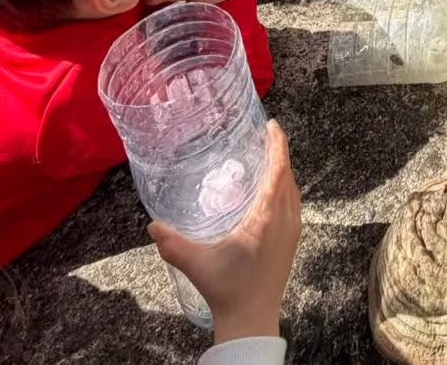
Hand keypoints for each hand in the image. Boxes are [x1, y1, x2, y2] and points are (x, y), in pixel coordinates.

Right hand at [149, 122, 300, 346]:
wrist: (252, 319)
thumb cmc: (228, 290)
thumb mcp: (196, 263)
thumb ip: (171, 244)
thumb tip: (152, 226)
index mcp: (268, 217)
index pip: (279, 171)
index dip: (277, 145)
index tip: (272, 126)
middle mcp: (286, 219)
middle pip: (288, 175)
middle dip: (279, 153)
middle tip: (265, 135)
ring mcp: (293, 230)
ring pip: (294, 190)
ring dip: (284, 171)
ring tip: (268, 157)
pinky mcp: (292, 240)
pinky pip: (294, 204)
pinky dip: (286, 188)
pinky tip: (272, 190)